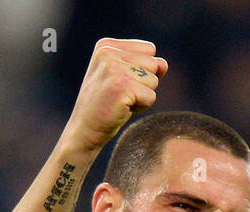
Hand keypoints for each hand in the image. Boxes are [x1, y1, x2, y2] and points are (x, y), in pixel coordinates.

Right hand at [61, 38, 167, 154]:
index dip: (143, 69)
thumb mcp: (125, 78)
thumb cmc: (107, 104)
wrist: (86, 128)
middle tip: (122, 93)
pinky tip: (123, 108)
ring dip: (143, 96)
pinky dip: (142, 107)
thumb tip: (164, 63)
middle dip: (145, 83)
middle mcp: (108, 53)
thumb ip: (146, 66)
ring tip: (121, 101)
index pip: (149, 50)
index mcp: (106, 45)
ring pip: (154, 81)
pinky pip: (151, 96)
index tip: (122, 81)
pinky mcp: (121, 87)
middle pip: (154, 64)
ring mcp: (113, 69)